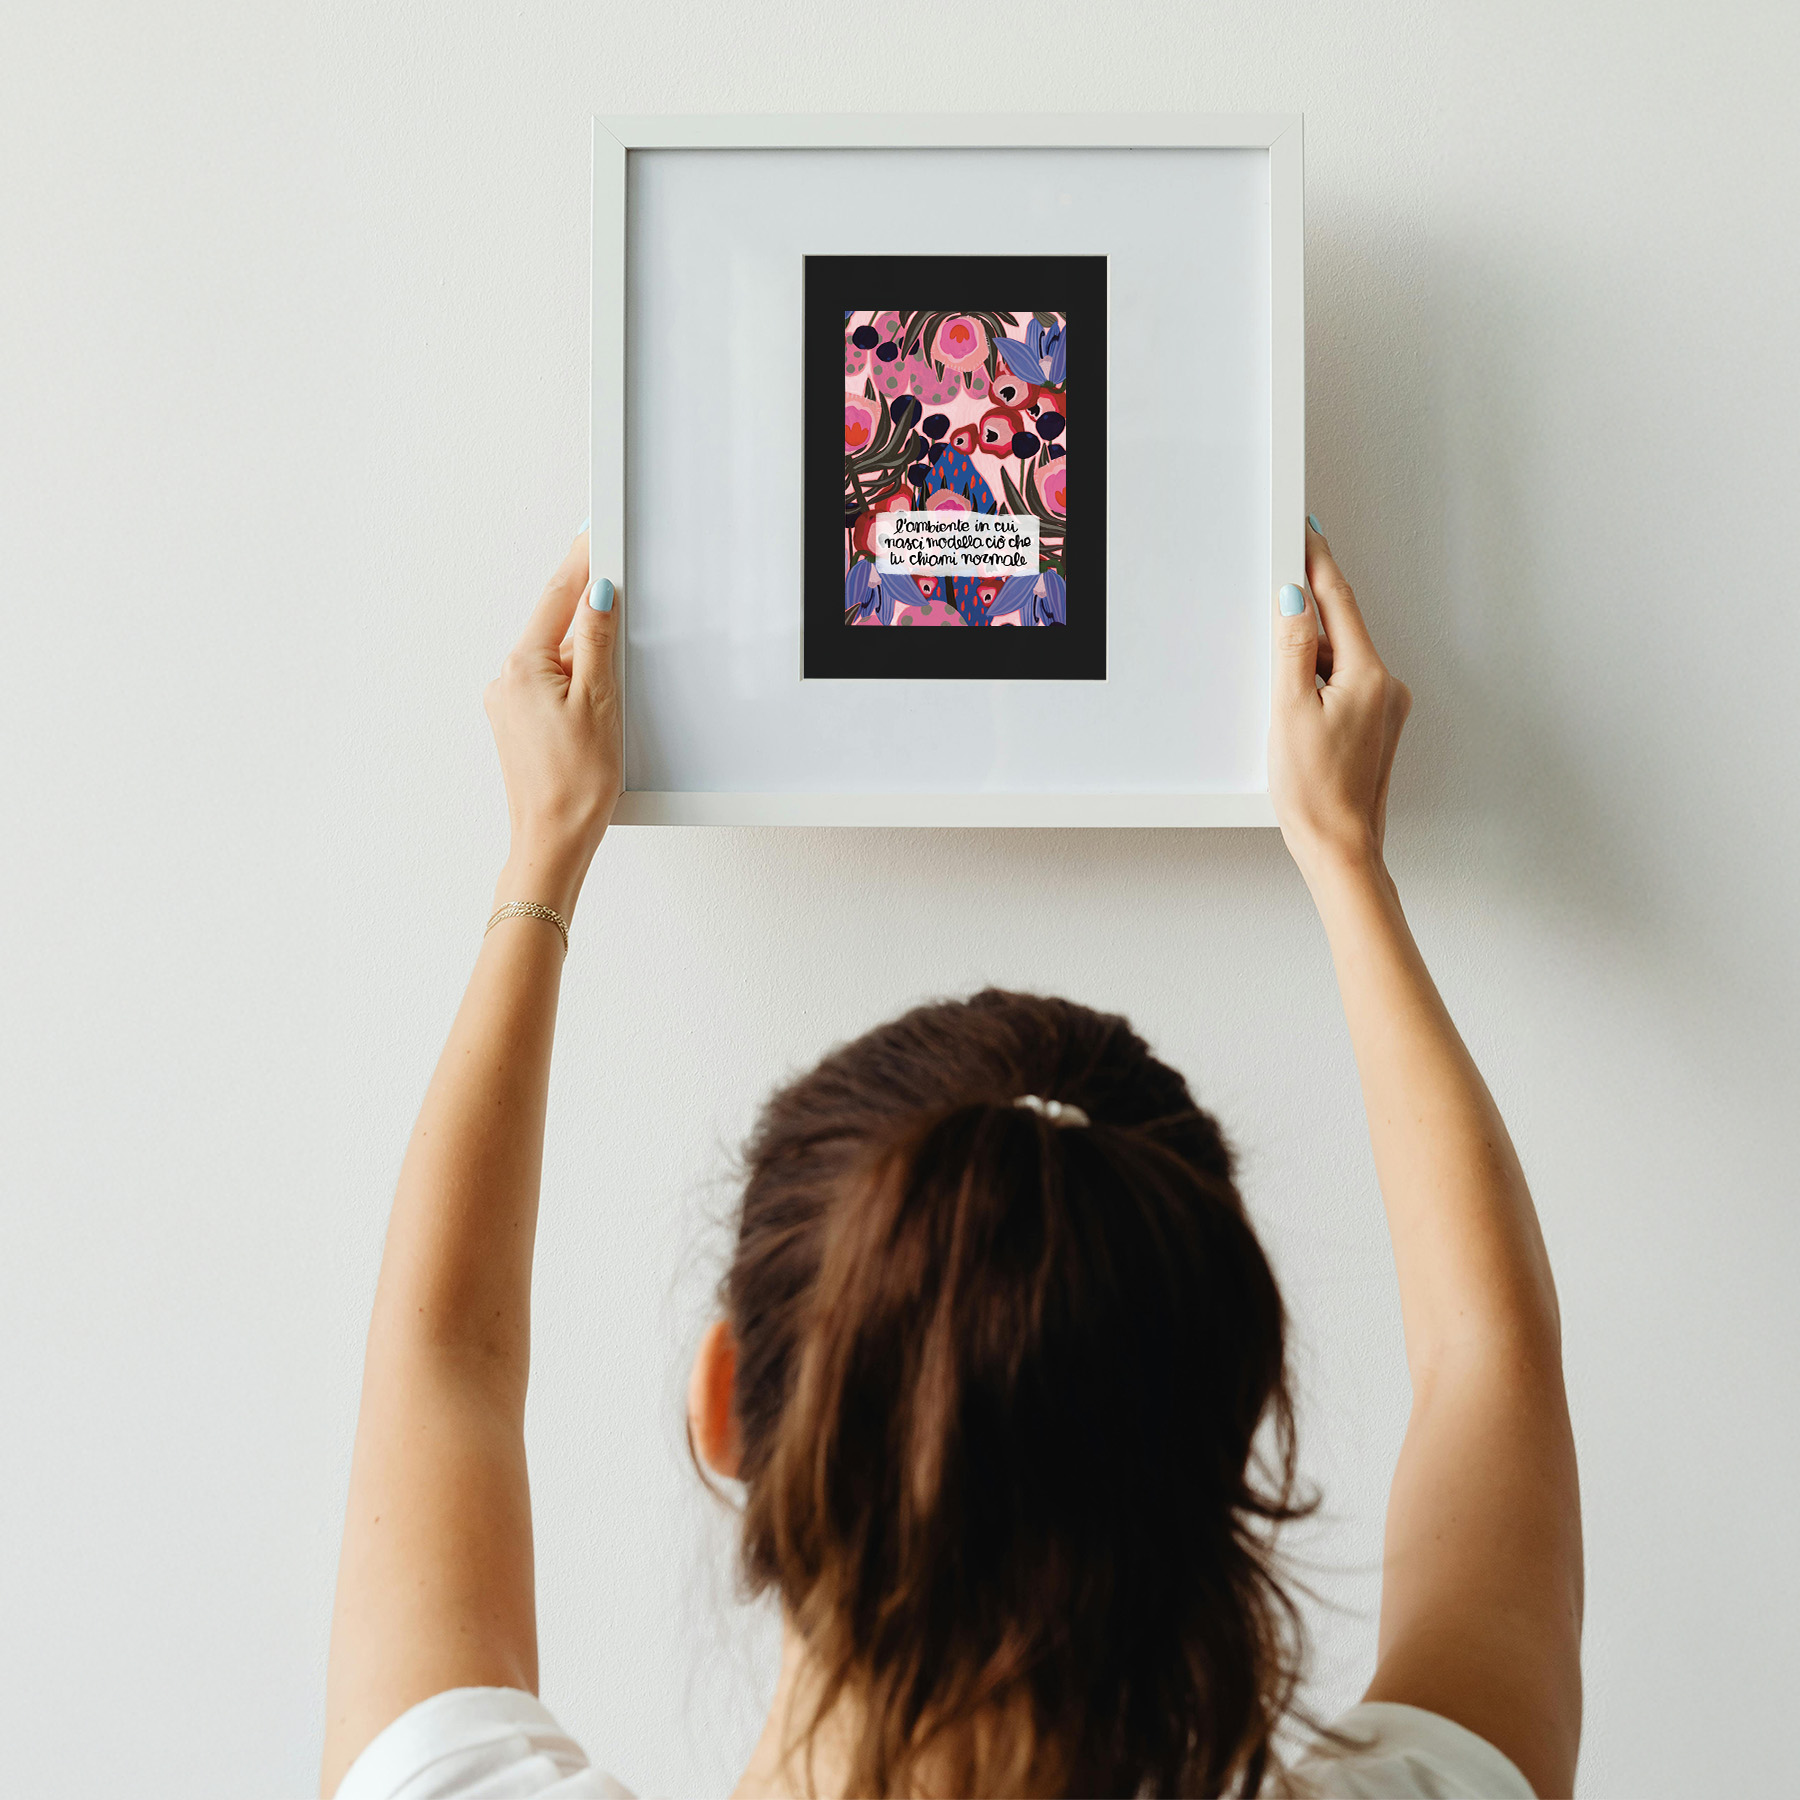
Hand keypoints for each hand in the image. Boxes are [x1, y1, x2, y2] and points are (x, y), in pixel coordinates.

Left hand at [482, 531, 620, 914]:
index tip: (596, 530)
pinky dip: (575, 675)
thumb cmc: (575, 785)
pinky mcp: (518, 723)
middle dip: (587, 603)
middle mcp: (506, 678)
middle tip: (619, 574)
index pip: (557, 594)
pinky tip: (598, 692)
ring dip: (585, 647)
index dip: (582, 559)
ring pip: (554, 654)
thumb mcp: (599, 702)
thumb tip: (599, 592)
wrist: (552, 842)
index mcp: (522, 666)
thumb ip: (596, 641)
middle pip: (554, 621)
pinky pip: (550, 681)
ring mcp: (509, 702)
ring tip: (615, 657)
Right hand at [1269, 521, 1410, 882]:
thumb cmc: (1315, 792)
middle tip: (1281, 607)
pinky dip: (1320, 684)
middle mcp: (1386, 686)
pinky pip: (1344, 685)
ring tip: (1287, 702)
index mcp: (1369, 675)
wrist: (1340, 846)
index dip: (1318, 563)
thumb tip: (1293, 599)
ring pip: (1340, 660)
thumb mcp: (1289, 711)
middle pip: (1339, 630)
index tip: (1307, 531)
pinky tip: (1300, 711)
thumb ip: (1292, 649)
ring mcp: (1385, 707)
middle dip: (1307, 618)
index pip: (1338, 602)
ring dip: (1310, 662)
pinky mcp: (1376, 725)